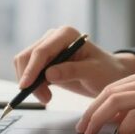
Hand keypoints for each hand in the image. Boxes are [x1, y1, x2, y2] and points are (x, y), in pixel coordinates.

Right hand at [12, 26, 134, 103]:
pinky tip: (46, 95)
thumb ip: (72, 71)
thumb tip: (48, 74)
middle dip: (30, 78)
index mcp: (66, 34)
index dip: (31, 69)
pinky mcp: (44, 61)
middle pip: (28, 56)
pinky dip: (32, 85)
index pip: (42, 51)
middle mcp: (53, 38)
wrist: (109, 75)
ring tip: (47, 98)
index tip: (26, 86)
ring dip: (31, 84)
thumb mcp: (93, 72)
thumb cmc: (105, 70)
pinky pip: (29, 72)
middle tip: (44, 99)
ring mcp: (47, 48)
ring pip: (24, 64)